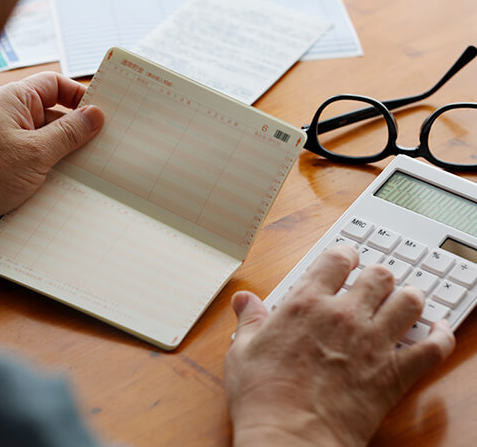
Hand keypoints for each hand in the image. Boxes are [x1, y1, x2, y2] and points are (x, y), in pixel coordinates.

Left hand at [0, 72, 102, 265]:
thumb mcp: (37, 152)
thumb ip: (69, 132)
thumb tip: (95, 115)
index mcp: (14, 100)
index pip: (55, 84)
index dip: (79, 95)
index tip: (102, 112)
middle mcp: (11, 115)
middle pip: (56, 112)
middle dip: (78, 129)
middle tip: (104, 143)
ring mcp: (10, 138)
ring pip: (50, 137)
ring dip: (68, 151)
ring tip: (91, 165)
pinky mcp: (10, 160)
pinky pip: (41, 155)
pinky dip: (56, 164)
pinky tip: (72, 179)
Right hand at [225, 245, 454, 446]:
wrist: (291, 438)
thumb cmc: (264, 397)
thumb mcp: (244, 351)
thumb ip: (250, 319)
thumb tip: (243, 300)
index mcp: (306, 303)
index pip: (336, 259)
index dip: (345, 254)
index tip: (346, 259)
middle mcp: (344, 315)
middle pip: (379, 275)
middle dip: (378, 275)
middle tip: (375, 283)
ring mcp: (373, 343)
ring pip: (409, 302)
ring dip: (408, 298)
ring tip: (403, 301)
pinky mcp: (393, 374)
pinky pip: (432, 348)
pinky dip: (440, 337)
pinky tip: (436, 332)